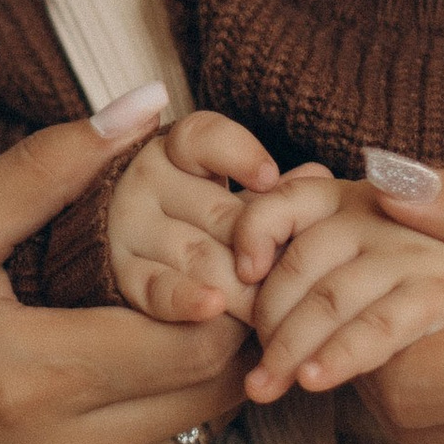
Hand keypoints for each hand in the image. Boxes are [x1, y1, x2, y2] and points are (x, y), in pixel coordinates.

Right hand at [0, 105, 248, 443]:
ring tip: (174, 318)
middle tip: (210, 275)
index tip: (209, 250)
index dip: (223, 286)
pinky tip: (134, 370)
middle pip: (215, 384)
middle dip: (228, 324)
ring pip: (206, 425)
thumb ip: (47, 166)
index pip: (196, 336)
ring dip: (205, 370)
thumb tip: (147, 102)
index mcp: (28, 377)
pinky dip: (172, 412)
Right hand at [105, 111, 285, 321]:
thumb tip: (318, 176)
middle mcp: (147, 181)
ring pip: (196, 254)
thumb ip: (275, 189)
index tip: (270, 179)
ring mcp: (131, 228)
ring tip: (277, 304)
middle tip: (304, 273)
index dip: (238, 156)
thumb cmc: (211, 219)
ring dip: (241, 283)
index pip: (203, 139)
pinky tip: (213, 305)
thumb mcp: (239, 192)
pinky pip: (156, 287)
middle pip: (215, 211)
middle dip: (262, 246)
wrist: (150, 256)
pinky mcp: (125, 274)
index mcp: (176, 150)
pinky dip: (186, 299)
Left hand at [233, 176, 443, 401]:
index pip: (282, 201)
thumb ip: (285, 263)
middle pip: (301, 260)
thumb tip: (234, 282)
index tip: (239, 277)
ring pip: (332, 297)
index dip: (252, 234)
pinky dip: (338, 357)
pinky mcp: (443, 289)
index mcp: (341, 197)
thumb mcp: (331, 273)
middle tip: (253, 368)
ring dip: (291, 349)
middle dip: (267, 322)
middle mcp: (378, 211)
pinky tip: (313, 381)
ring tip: (266, 387)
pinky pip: (377, 327)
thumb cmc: (380, 301)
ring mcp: (413, 247)